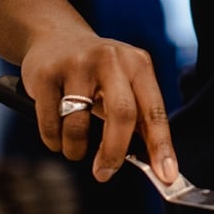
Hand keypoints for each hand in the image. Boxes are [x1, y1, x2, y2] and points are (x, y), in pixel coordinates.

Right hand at [20, 29, 178, 184]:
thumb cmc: (98, 73)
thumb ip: (138, 118)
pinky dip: (53, 140)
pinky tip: (57, 132)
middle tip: (105, 173)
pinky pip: (50, 125)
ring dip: (75, 149)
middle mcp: (111, 59)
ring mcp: (77, 64)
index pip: (154, 110)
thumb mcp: (124, 83)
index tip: (167, 175)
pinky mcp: (46, 74)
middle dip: (114, 153)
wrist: (55, 38)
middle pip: (122, 115)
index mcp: (138, 64)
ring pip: (78, 126)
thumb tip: (156, 167)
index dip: (161, 145)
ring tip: (74, 147)